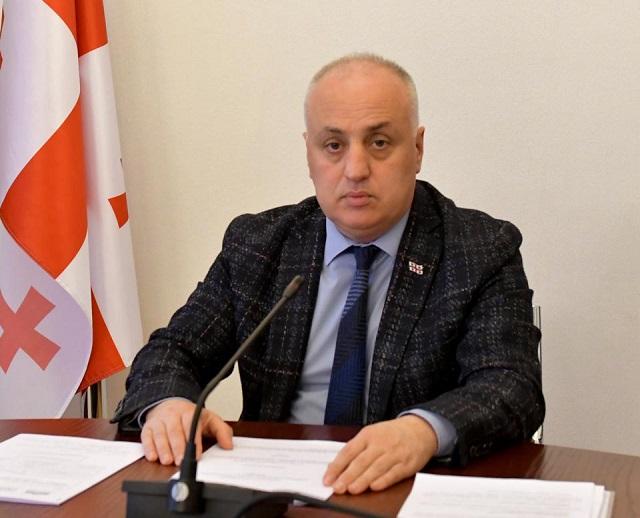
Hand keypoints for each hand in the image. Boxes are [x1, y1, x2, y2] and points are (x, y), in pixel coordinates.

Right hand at [140, 399, 232, 465]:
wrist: (169, 403)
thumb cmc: (190, 416)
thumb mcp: (209, 419)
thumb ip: (221, 431)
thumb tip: (229, 445)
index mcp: (189, 412)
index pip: (192, 425)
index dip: (194, 441)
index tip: (197, 455)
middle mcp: (172, 414)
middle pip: (174, 431)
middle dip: (177, 447)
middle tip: (180, 461)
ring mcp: (159, 420)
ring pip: (160, 434)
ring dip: (163, 448)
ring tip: (167, 461)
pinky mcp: (148, 427)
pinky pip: (146, 437)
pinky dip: (148, 447)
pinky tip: (152, 456)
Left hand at [323, 415, 437, 494]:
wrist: (420, 429)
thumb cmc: (391, 434)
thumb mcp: (372, 433)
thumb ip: (356, 449)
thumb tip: (336, 466)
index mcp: (368, 434)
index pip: (348, 451)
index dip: (337, 466)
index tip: (327, 478)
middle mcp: (380, 443)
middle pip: (361, 461)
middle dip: (348, 476)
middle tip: (337, 488)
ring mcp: (394, 453)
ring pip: (376, 468)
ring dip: (363, 480)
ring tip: (352, 489)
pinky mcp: (406, 464)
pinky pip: (393, 473)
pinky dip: (383, 481)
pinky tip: (374, 487)